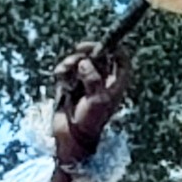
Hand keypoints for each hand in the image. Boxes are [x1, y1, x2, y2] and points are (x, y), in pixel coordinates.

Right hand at [50, 44, 128, 165]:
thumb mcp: (97, 100)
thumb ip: (93, 79)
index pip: (121, 60)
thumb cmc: (90, 122)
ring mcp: (84, 82)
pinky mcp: (69, 84)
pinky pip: (66, 70)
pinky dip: (62, 70)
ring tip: (66, 69)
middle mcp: (101, 81)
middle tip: (79, 50)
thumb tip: (85, 62)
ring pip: (80, 60)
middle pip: (98, 56)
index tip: (102, 45)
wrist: (71, 137)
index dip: (115, 49)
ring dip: (71, 61)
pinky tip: (60, 76)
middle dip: (87, 52)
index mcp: (114, 84)